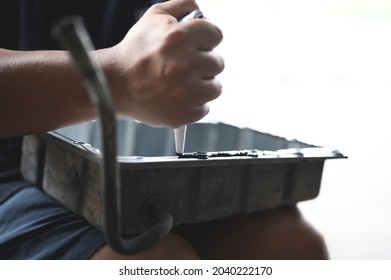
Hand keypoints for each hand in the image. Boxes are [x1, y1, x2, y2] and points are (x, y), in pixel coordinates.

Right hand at [111, 0, 223, 127]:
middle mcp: (183, 65)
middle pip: (218, 63)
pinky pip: (204, 109)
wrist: (114, 84)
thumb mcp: (153, 18)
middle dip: (204, 63)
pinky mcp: (180, 114)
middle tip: (187, 66)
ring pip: (215, 88)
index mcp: (178, 37)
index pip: (216, 35)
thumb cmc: (134, 51)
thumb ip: (180, 6)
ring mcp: (183, 93)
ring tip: (184, 83)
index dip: (207, 39)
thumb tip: (199, 5)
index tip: (199, 45)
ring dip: (204, 85)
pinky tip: (178, 97)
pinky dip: (194, 104)